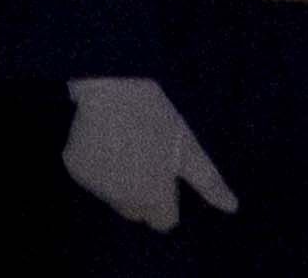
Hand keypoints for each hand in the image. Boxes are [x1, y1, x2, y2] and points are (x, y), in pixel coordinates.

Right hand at [62, 78, 235, 234]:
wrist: (110, 85)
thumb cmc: (156, 116)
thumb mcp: (187, 147)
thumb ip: (208, 182)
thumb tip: (232, 208)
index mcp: (154, 198)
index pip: (163, 221)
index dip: (166, 200)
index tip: (164, 176)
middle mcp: (123, 200)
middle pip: (136, 211)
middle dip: (141, 194)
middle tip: (145, 158)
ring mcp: (96, 186)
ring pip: (112, 195)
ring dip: (118, 181)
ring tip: (124, 144)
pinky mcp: (75, 169)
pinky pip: (90, 177)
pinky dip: (95, 165)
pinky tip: (102, 140)